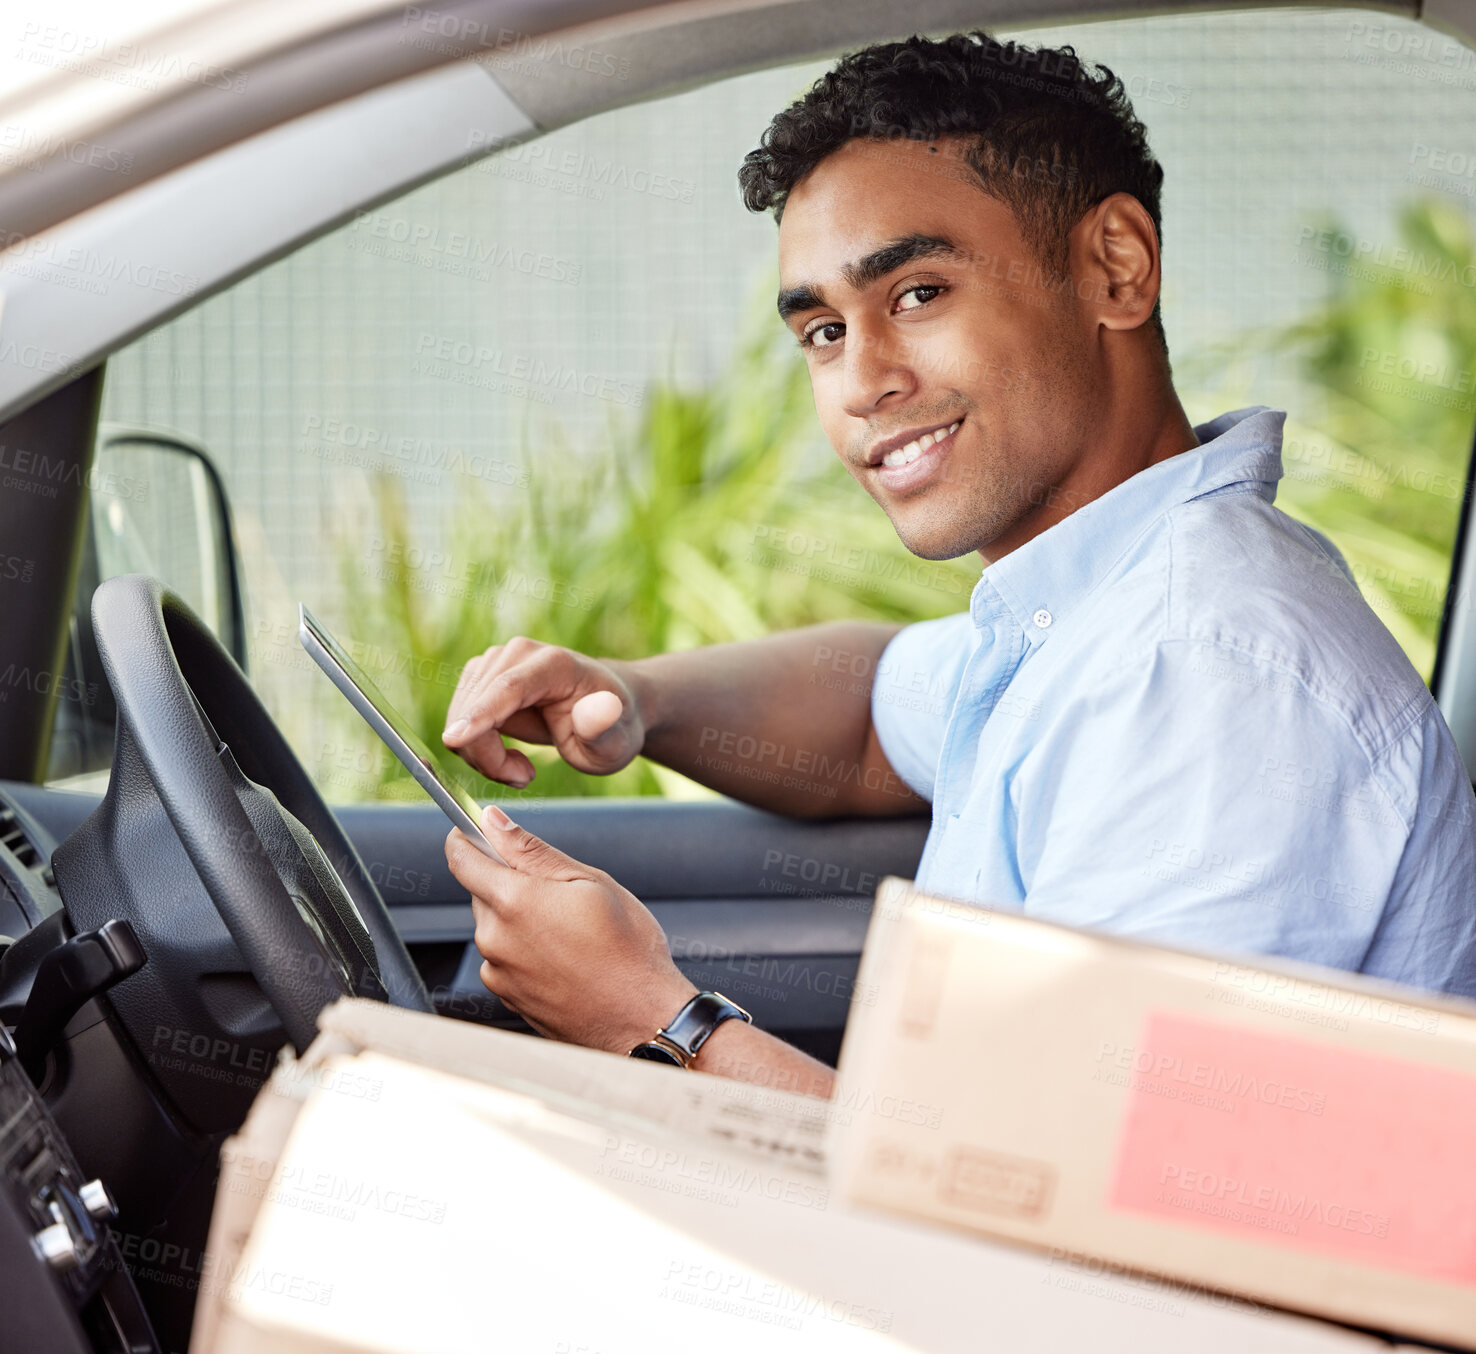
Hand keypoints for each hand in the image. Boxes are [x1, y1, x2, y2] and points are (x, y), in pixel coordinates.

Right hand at [441, 637, 644, 787]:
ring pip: (460, 720)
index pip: (509, 688)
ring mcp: (494, 662)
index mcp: (555, 664)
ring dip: (484, 757)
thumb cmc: (611, 727)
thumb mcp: (616, 740)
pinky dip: (477, 748)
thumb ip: (603, 727)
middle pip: (476, 710)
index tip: (453, 740)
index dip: (480, 714)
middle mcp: (519, 654)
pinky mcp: (479, 676)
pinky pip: (460, 722)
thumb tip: (601, 708)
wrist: (604, 709)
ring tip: (524, 768)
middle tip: (526, 778)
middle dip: (491, 759)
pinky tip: (510, 756)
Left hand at [444, 804, 696, 1052]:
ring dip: (519, 919)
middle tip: (560, 893)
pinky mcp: (506, 997)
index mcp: (513, 901)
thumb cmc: (627, 949)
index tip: (479, 833)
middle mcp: (494, 938)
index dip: (467, 838)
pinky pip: (504, 959)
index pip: (461, 858)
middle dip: (511, 883)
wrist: (642, 1019)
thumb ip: (532, 850)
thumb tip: (493, 821)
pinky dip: (525, 952)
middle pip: (482, 892)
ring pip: (495, 926)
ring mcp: (498, 972)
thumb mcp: (589, 882)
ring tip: (570, 933)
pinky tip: (564, 959)